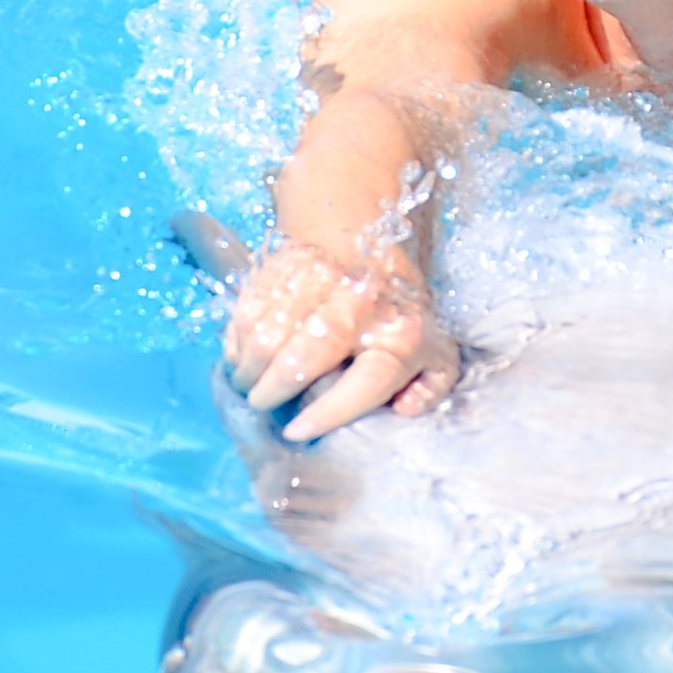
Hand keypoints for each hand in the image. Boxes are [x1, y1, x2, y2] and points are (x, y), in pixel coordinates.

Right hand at [222, 242, 458, 440]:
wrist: (371, 240)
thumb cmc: (399, 314)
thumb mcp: (434, 352)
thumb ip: (430, 388)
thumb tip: (403, 410)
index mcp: (401, 336)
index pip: (367, 382)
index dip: (329, 413)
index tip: (297, 431)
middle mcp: (361, 306)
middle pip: (306, 356)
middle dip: (274, 389)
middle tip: (262, 404)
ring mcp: (319, 283)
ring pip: (268, 335)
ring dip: (250, 369)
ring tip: (250, 384)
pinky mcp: (283, 268)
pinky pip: (248, 312)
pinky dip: (238, 341)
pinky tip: (243, 357)